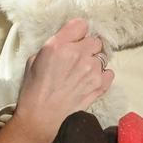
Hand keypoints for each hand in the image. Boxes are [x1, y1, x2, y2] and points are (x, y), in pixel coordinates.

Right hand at [0, 19, 113, 142]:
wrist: (40, 118)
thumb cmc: (33, 89)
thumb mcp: (35, 59)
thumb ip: (54, 46)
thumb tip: (67, 41)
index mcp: (59, 45)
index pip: (81, 24)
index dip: (78, 32)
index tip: (74, 39)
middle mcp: (78, 54)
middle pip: (95, 40)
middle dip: (88, 47)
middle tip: (79, 57)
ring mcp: (91, 70)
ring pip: (102, 56)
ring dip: (94, 62)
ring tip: (83, 72)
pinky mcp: (99, 85)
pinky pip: (109, 73)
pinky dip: (102, 75)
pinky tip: (91, 81)